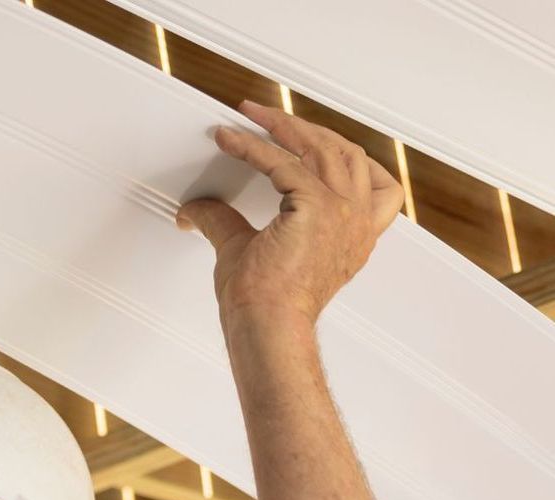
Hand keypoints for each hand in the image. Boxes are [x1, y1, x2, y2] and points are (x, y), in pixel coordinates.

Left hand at [177, 101, 405, 327]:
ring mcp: (343, 213)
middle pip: (343, 151)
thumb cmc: (264, 305)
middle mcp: (357, 220)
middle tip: (265, 114)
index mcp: (355, 233)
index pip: (364, 175)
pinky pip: (282, 162)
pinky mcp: (316, 207)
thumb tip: (194, 209)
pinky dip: (253, 147)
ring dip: (282, 124)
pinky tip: (229, 141)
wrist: (266, 327)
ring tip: (250, 114)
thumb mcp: (244, 250)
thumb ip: (224, 222)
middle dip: (303, 127)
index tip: (300, 136)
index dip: (332, 149)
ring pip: (320, 147)